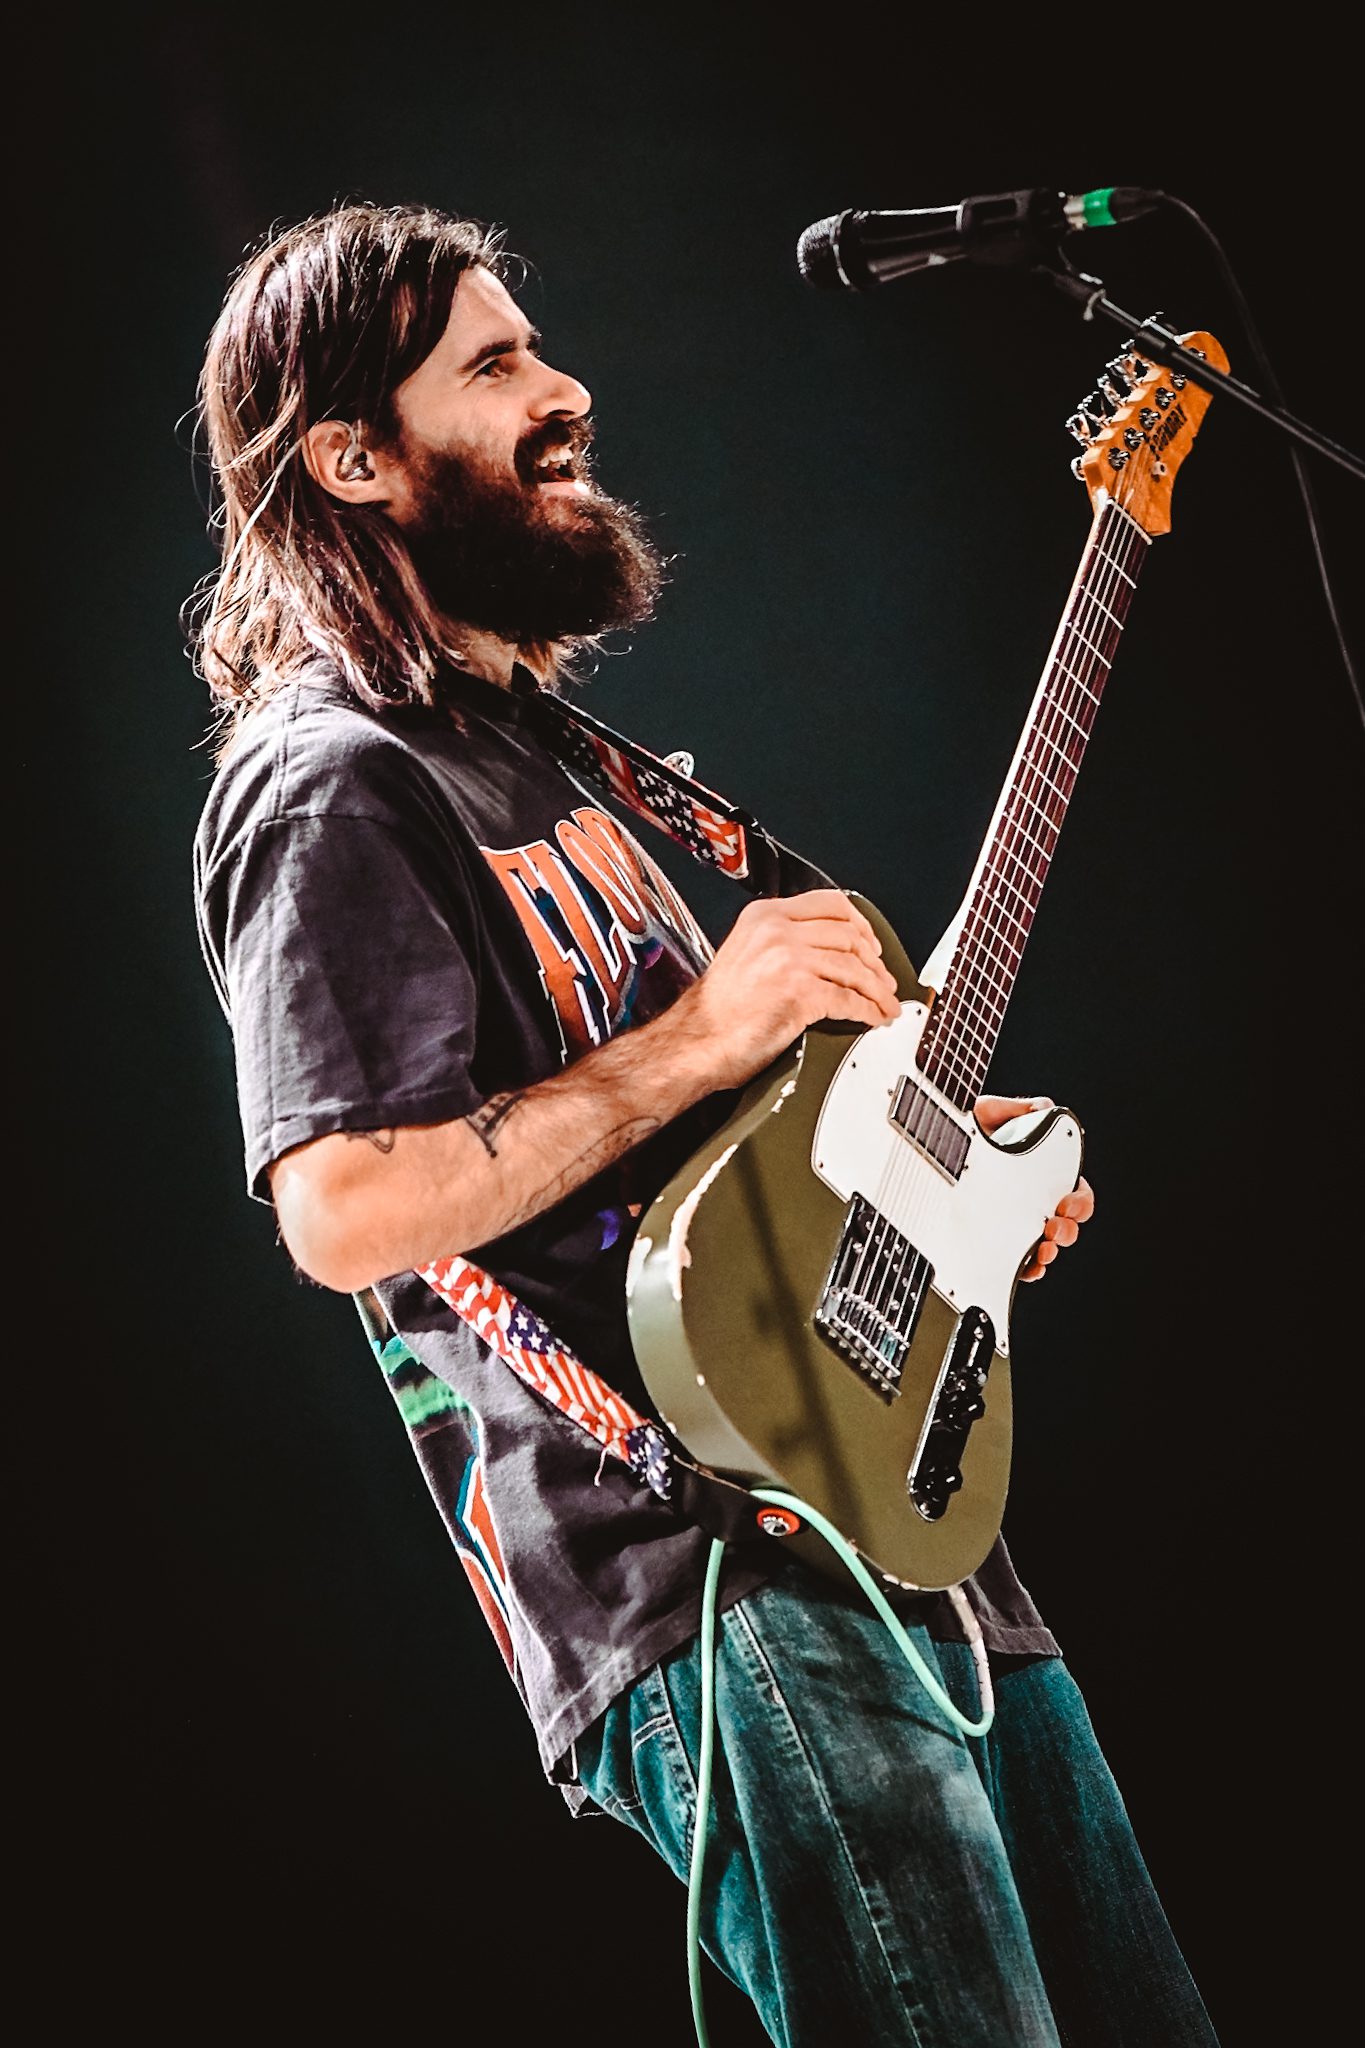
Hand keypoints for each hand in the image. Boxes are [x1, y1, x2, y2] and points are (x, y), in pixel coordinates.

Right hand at [677, 890, 900, 1091]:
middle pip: (849, 935)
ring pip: (854, 968)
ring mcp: (789, 959)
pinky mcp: (799, 993)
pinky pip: (849, 999)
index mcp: (764, 915)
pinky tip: (871, 1018)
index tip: (871, 944)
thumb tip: (827, 952)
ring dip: (877, 990)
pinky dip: (867, 1011)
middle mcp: (777, 930)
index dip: (860, 925)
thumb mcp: (746, 953)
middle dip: (875, 962)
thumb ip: (781, 942)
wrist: (694, 1042)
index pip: (830, 904)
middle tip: (884, 980)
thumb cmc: (717, 1010)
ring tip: (885, 1004)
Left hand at [974, 1094, 1094, 1283]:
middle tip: (1054, 1225)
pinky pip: (1021, 1266)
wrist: (929, 1151)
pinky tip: (1029, 1266)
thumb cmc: (963, 1134)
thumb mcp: (992, 1112)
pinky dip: (1031, 1270)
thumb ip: (1022, 1108)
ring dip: (1052, 1251)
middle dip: (1069, 1229)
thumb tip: (1044, 1109)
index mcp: (1041, 1175)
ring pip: (1048, 1248)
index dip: (1079, 1201)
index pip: (1075, 1193)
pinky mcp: (999, 1247)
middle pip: (1067, 1225)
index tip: (1067, 1202)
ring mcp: (1017, 1228)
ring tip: (1043, 1247)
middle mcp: (1033, 1204)